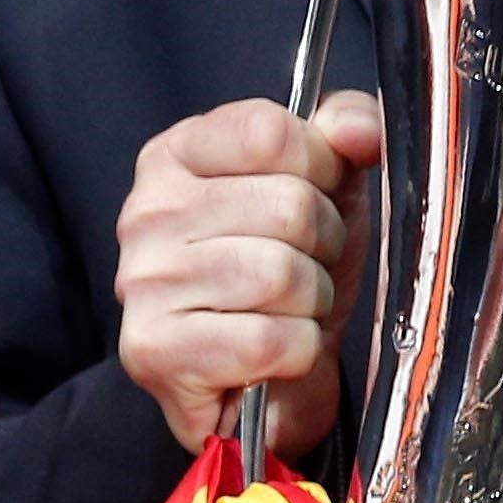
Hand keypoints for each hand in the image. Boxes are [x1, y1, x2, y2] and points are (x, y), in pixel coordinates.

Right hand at [112, 91, 383, 454]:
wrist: (268, 376)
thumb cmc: (295, 264)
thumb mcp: (331, 180)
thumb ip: (347, 126)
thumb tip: (359, 131)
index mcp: (177, 153)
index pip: (269, 131)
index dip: (320, 166)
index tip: (318, 192)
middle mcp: (145, 212)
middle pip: (288, 207)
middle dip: (323, 243)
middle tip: (304, 263)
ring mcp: (142, 283)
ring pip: (282, 275)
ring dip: (311, 300)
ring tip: (288, 307)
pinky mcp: (152, 352)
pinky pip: (270, 340)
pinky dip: (295, 350)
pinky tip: (271, 352)